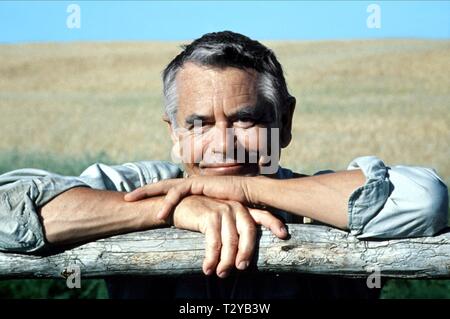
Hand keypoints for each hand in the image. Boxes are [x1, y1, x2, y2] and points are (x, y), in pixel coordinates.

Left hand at [124, 176, 256, 219]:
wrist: (251, 196)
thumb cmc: (234, 206)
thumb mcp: (213, 212)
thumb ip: (202, 216)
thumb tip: (194, 227)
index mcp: (193, 191)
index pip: (169, 191)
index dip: (153, 196)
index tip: (138, 201)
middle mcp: (191, 184)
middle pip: (162, 185)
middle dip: (144, 191)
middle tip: (126, 198)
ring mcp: (195, 182)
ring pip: (166, 186)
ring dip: (149, 194)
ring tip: (132, 201)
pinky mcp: (200, 184)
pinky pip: (179, 191)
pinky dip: (168, 202)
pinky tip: (160, 214)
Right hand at [171, 195, 287, 277]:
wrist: (178, 206)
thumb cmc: (200, 215)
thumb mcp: (220, 220)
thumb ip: (234, 230)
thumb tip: (243, 256)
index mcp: (241, 208)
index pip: (262, 216)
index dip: (274, 223)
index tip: (284, 234)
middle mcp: (235, 207)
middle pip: (248, 233)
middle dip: (246, 253)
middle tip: (241, 268)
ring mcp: (222, 210)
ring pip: (230, 242)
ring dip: (225, 261)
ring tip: (220, 273)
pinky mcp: (209, 216)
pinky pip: (214, 243)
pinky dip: (211, 258)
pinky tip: (207, 268)